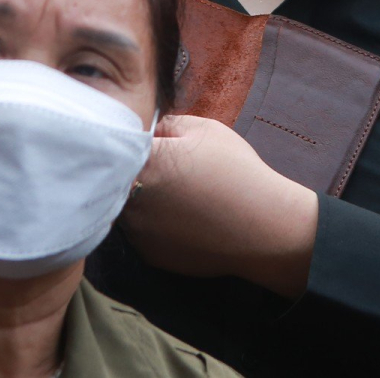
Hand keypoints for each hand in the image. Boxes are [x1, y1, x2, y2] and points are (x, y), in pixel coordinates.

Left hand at [120, 113, 317, 298]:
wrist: (265, 228)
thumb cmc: (237, 171)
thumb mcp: (203, 130)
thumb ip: (164, 123)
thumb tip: (144, 127)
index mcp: (144, 162)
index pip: (116, 142)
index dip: (127, 138)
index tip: (141, 138)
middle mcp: (132, 200)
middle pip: (115, 177)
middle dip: (130, 169)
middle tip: (158, 167)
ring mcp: (139, 232)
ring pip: (124, 207)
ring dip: (138, 198)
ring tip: (173, 194)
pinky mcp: (150, 255)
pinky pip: (141, 233)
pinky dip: (153, 225)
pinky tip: (181, 218)